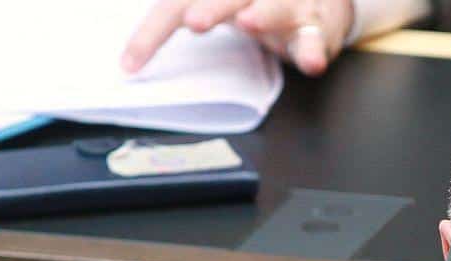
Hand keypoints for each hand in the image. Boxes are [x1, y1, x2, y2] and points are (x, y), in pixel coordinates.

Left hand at [122, 0, 353, 76]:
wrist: (320, 1)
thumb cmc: (258, 6)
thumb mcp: (215, 7)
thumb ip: (180, 15)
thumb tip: (130, 53)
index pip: (176, 5)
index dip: (151, 34)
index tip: (130, 65)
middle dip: (212, 8)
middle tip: (194, 22)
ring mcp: (287, 5)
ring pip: (276, 6)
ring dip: (264, 14)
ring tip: (250, 21)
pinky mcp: (317, 26)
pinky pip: (315, 40)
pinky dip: (313, 50)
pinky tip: (311, 61)